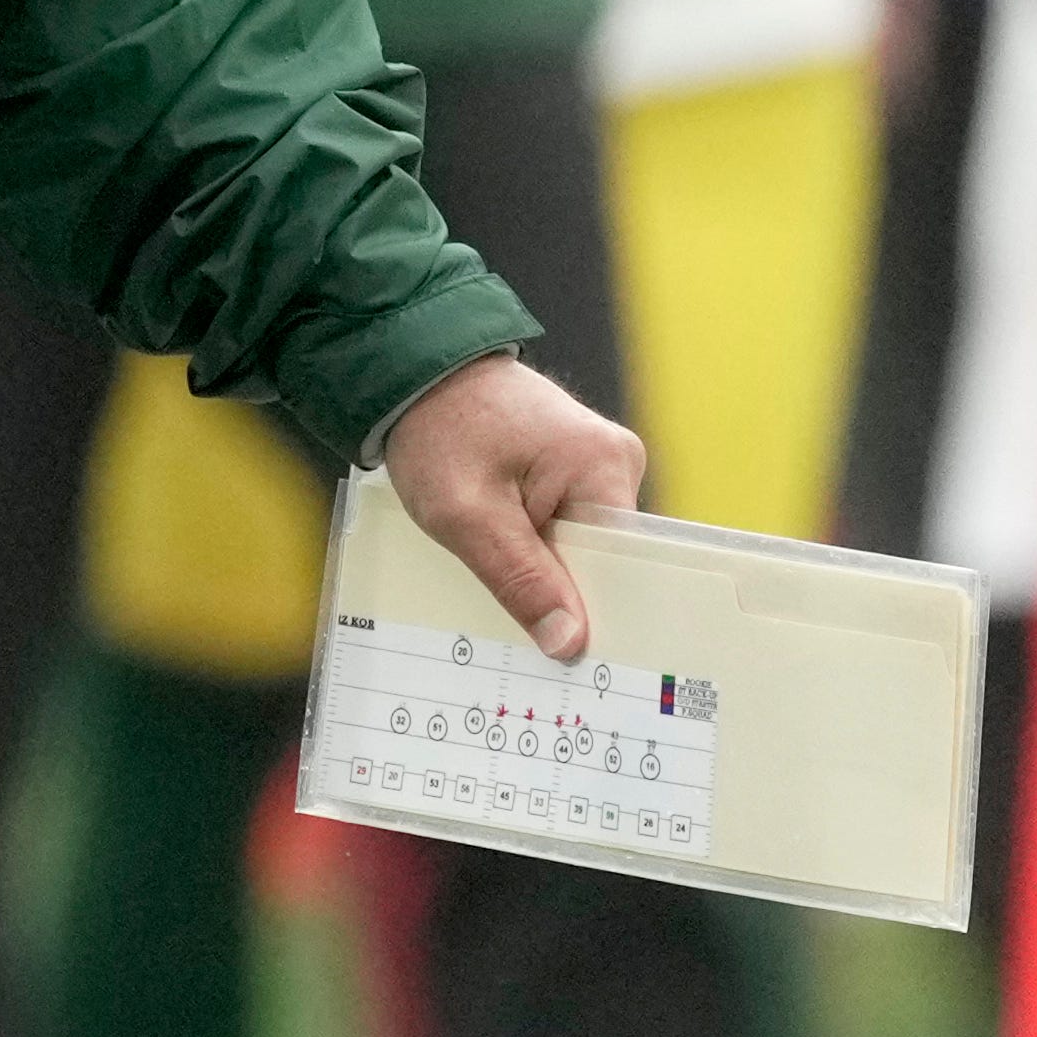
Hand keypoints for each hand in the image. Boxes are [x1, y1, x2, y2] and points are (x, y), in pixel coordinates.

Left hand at [380, 353, 644, 661]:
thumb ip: (518, 577)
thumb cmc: (435, 429)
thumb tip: (569, 641)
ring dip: (543, 575)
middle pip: (603, 561)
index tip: (578, 664)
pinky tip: (505, 567)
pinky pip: (562, 529)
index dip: (598, 615)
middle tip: (531, 646)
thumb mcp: (465, 514)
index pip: (624, 566)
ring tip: (511, 602)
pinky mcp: (569, 470)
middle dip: (565, 598)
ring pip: (578, 549)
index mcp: (604, 466)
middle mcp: (614, 463)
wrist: (412, 372)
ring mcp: (594, 465)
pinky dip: (534, 551)